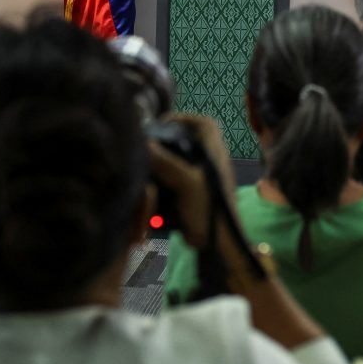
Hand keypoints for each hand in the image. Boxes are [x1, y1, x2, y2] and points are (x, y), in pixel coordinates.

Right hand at [146, 114, 237, 250]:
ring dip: (166, 158)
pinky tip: (152, 181)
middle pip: (191, 139)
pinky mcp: (195, 194)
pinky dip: (165, 176)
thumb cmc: (208, 210)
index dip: (185, 118)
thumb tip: (145, 144)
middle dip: (170, 137)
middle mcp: (211, 162)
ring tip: (147, 160)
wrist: (218, 245)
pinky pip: (178, 177)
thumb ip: (167, 162)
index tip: (163, 123)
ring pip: (183, 158)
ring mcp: (204, 178)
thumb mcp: (187, 183)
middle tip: (150, 141)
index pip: (204, 124)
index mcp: (215, 154)